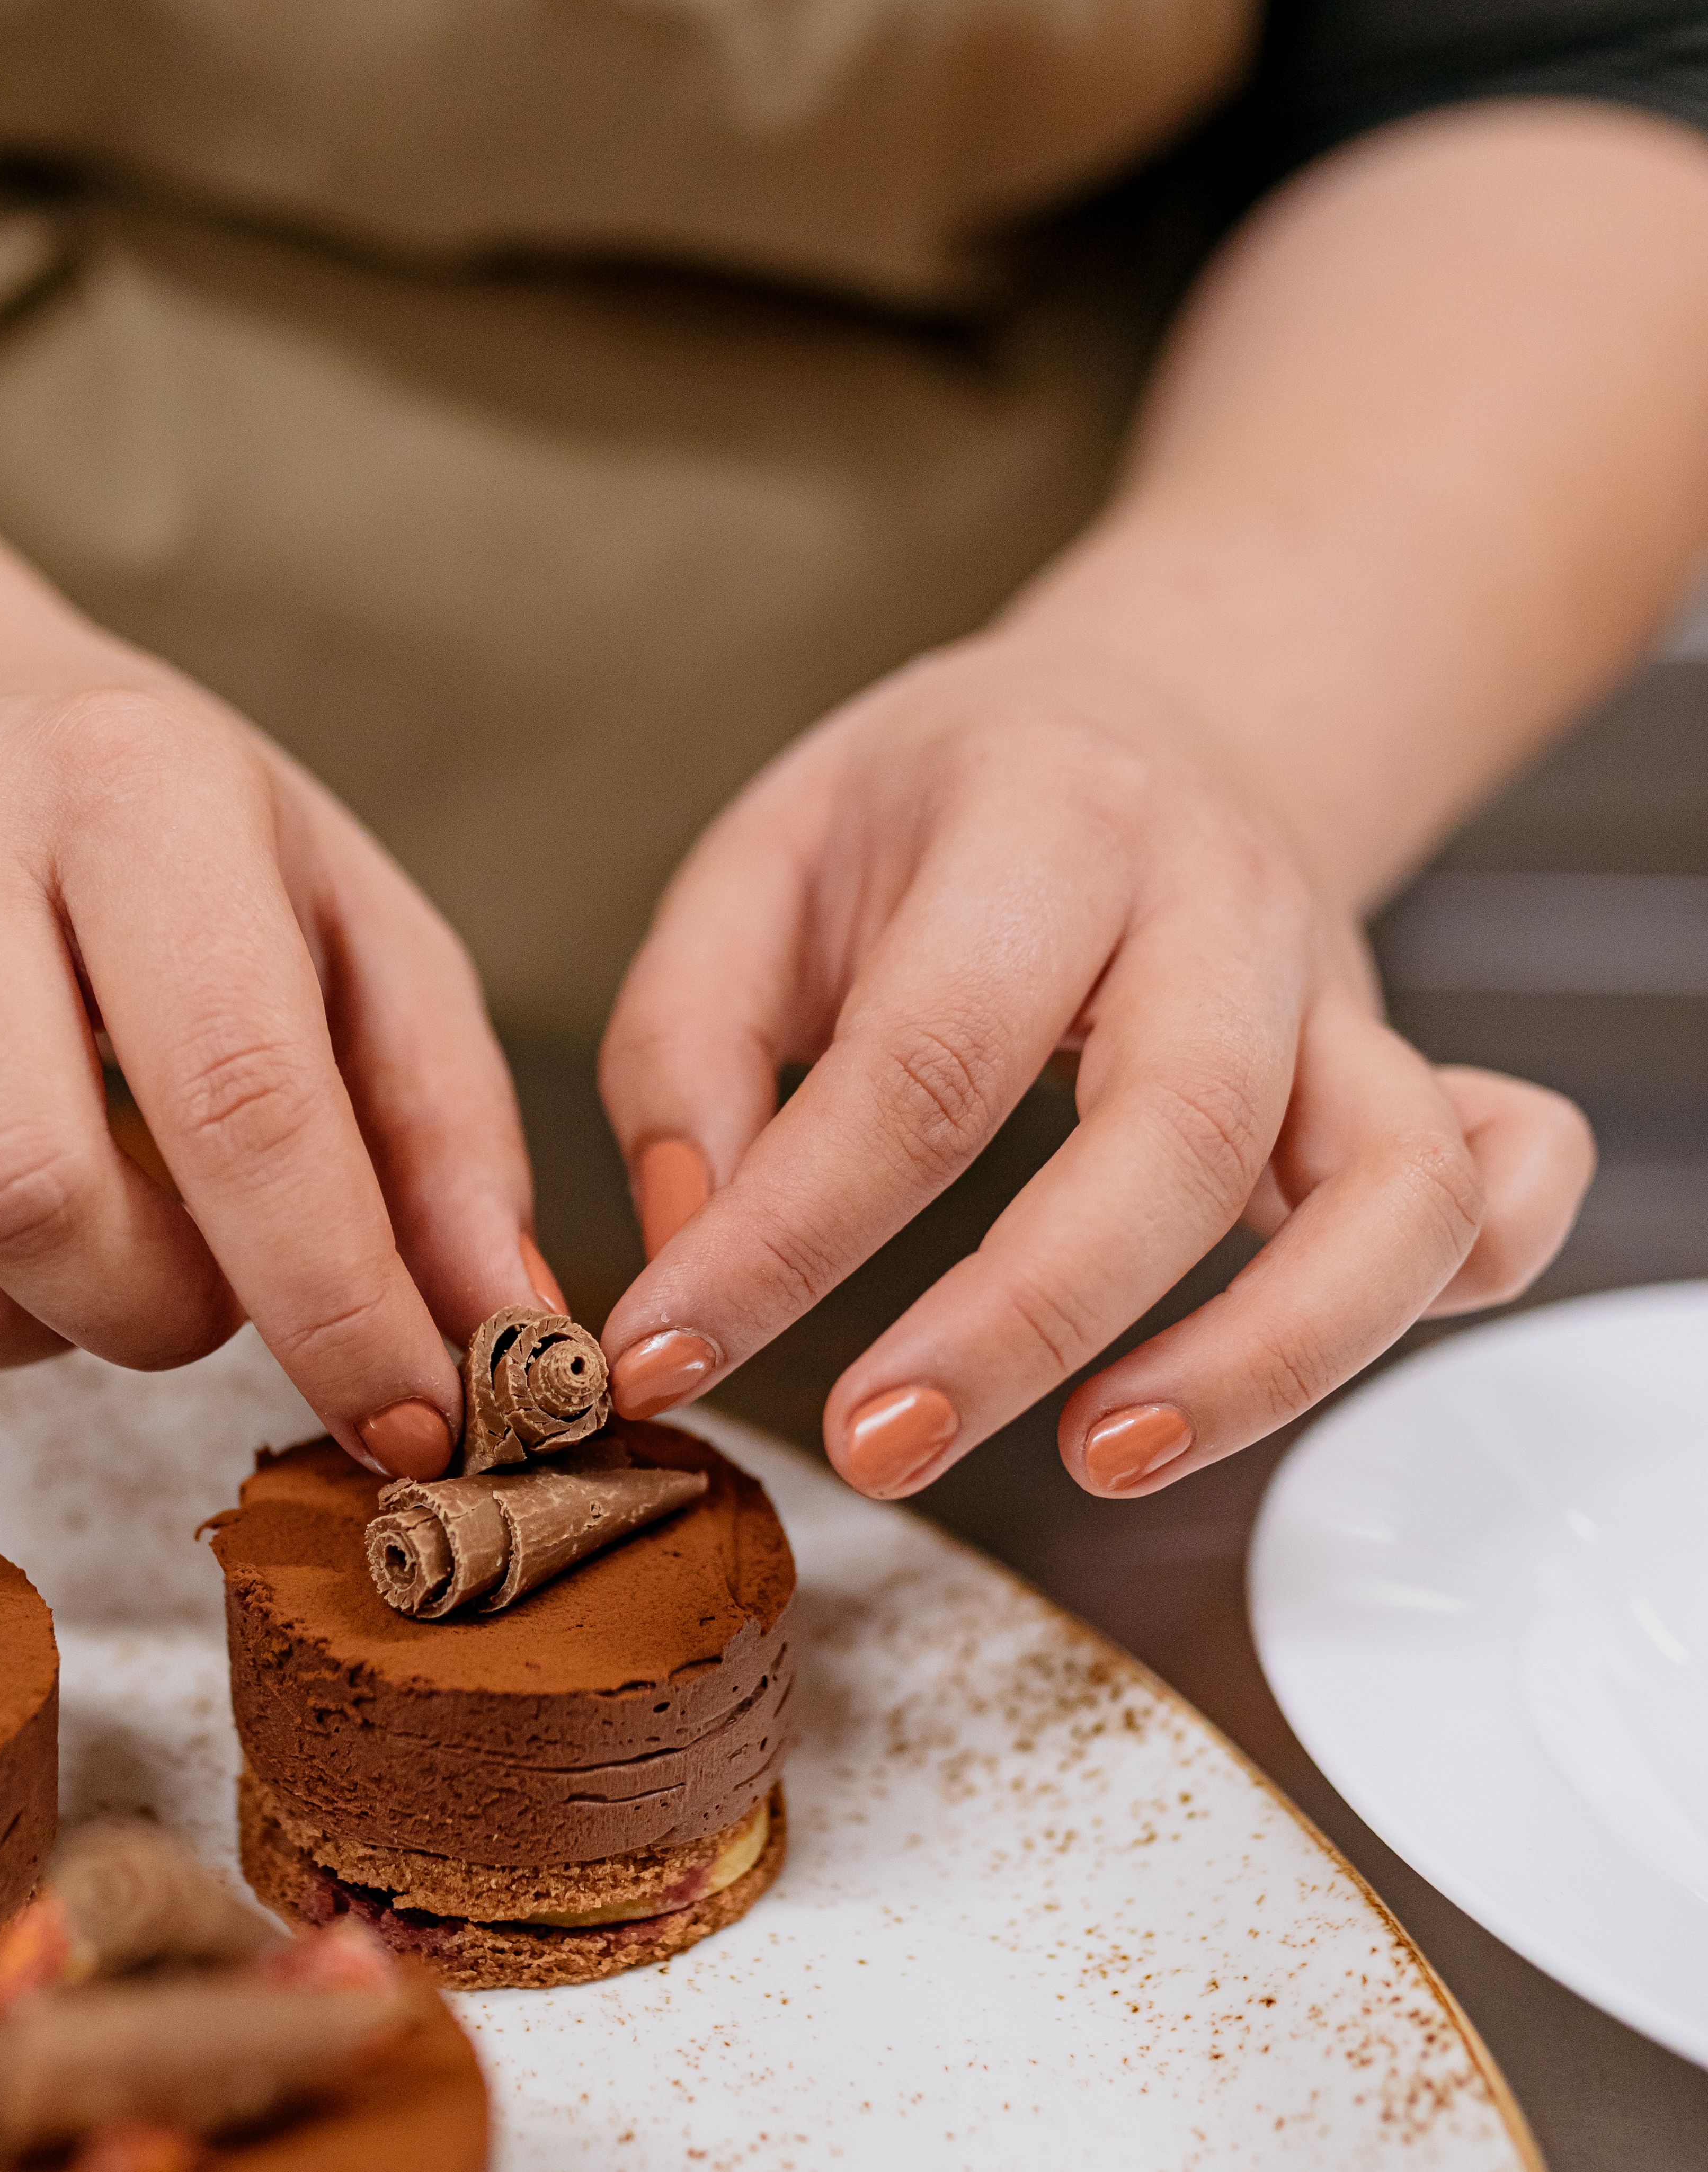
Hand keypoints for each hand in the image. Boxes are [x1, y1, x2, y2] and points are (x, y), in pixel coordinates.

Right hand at [0, 637, 544, 1474]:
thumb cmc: (167, 850)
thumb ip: (446, 1139)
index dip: (335, 1298)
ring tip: (83, 1261)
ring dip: (18, 1339)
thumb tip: (509, 1343)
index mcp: (131, 784)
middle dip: (157, 1315)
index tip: (411, 1415)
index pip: (237, 1094)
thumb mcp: (354, 929)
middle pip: (27, 1194)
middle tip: (207, 1291)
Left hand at [594, 638, 1593, 1500]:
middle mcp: (1220, 903)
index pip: (921, 1062)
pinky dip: (1462, 1284)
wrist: (1138, 714)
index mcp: (1044, 821)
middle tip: (874, 1448)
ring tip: (1102, 1457)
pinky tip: (1315, 1366)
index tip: (668, 1357)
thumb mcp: (759, 870)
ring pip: (1387, 1193)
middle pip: (1171, 1135)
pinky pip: (1503, 1185)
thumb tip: (691, 1257)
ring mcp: (1340, 997)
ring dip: (1264, 1360)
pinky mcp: (1407, 1073)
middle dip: (1019, 1323)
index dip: (785, 1241)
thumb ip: (683, 1057)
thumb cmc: (941, 811)